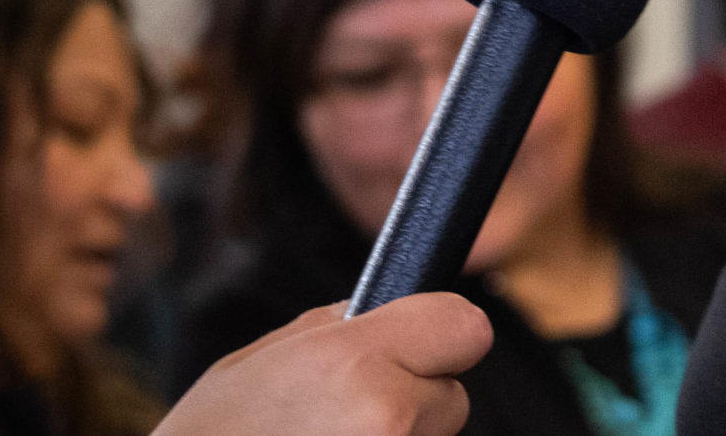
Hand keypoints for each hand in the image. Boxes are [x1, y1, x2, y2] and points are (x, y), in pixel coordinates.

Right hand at [155, 296, 492, 435]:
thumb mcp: (258, 362)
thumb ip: (337, 328)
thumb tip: (390, 308)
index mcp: (355, 361)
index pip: (467, 328)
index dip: (442, 337)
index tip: (416, 349)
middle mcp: (384, 415)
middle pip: (453, 396)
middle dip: (413, 400)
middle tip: (344, 417)